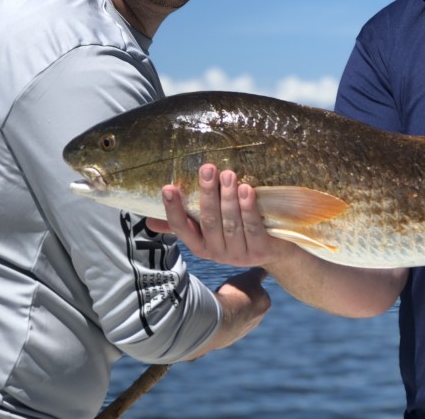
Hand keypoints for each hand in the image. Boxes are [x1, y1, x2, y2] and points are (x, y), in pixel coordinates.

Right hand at [146, 163, 292, 267]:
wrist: (274, 252)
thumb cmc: (238, 233)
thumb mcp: (211, 230)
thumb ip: (185, 223)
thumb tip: (150, 219)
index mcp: (200, 246)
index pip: (181, 228)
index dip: (173, 209)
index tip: (168, 187)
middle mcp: (217, 253)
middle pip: (209, 221)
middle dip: (207, 194)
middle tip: (207, 169)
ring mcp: (239, 254)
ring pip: (230, 224)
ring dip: (228, 198)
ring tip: (228, 174)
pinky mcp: (260, 251)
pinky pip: (252, 228)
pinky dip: (248, 209)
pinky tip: (246, 190)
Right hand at [188, 267, 271, 358]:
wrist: (221, 319)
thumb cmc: (237, 295)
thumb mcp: (249, 277)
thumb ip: (257, 273)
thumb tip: (265, 266)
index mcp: (264, 304)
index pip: (257, 291)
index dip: (245, 285)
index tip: (237, 284)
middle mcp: (256, 319)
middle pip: (245, 304)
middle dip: (236, 298)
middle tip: (226, 292)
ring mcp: (242, 331)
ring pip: (234, 315)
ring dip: (227, 309)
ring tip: (218, 302)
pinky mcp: (228, 339)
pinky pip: (223, 326)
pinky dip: (218, 320)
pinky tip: (212, 314)